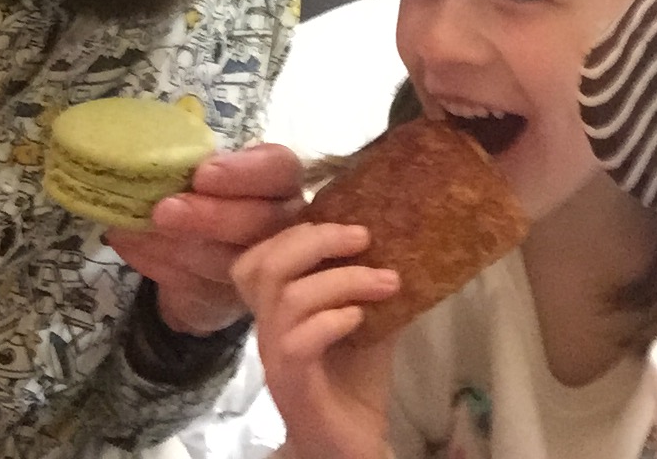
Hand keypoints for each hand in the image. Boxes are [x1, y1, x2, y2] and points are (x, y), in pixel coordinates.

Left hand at [106, 143, 302, 334]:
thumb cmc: (204, 192)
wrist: (198, 252)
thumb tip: (145, 152)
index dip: (244, 172)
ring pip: (230, 261)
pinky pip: (200, 288)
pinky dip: (160, 265)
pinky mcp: (235, 300)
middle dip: (211, 216)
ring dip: (177, 245)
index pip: (278, 168)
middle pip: (262, 222)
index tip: (202, 174)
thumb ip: (190, 163)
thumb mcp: (202, 170)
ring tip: (134, 229)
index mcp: (279, 178)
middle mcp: (284, 222)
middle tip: (163, 210)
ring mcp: (264, 266)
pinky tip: (133, 246)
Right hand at [232, 220, 399, 458]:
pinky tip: (361, 319)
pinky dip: (334, 319)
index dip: (291, 231)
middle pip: (266, 266)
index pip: (257, 257)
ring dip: (343, 279)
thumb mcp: (368, 319)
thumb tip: (400, 237)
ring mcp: (275, 358)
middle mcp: (267, 329)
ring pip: (288, 299)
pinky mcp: (292, 386)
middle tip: (364, 236)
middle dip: (318, 239)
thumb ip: (369, 283)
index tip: (342, 220)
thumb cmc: (356, 381)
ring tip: (386, 281)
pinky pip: (298, 341)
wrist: (351, 447)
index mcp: (278, 307)